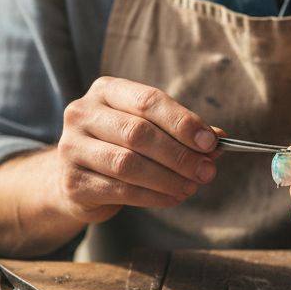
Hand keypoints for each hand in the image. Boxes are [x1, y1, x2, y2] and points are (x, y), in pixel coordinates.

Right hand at [56, 76, 218, 222]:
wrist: (78, 178)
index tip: (210, 143)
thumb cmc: (120, 146)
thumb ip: (180, 132)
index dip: (182, 122)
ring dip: (168, 178)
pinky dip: (152, 196)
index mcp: (105, 91)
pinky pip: (119, 189)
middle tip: (206, 171)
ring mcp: (71, 147)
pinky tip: (172, 198)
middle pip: (138, 132)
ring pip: (127, 163)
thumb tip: (218, 140)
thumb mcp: (149, 130)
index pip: (148, 101)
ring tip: (191, 187)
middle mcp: (82, 113)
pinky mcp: (72, 181)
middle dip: (179, 155)